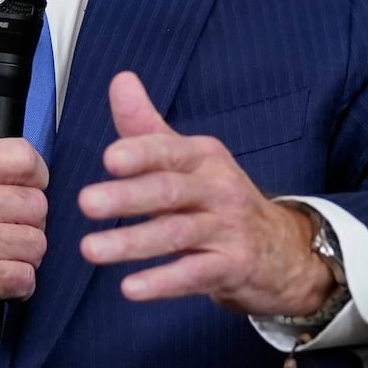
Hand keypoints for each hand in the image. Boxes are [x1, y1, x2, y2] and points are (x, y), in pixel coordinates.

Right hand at [0, 116, 48, 367]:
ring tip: (0, 257)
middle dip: (28, 221)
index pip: (22, 156)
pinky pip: (25, 278)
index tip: (29, 186)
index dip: (34, 174)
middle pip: (36, 203)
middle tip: (8, 230)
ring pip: (35, 243)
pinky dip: (16, 286)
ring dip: (23, 256)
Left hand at [78, 72, 333, 316]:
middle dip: (127, 197)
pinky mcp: (233, 267)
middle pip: (169, 191)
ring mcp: (228, 229)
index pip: (169, 151)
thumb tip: (120, 79)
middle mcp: (219, 189)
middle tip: (85, 202)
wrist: (282, 250)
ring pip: (176, 235)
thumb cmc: (218, 198)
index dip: (140, 154)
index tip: (108, 158)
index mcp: (203, 157)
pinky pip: (194, 275)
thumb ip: (146, 126)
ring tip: (89, 250)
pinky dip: (162, 282)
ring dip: (131, 243)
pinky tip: (129, 289)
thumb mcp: (188, 159)